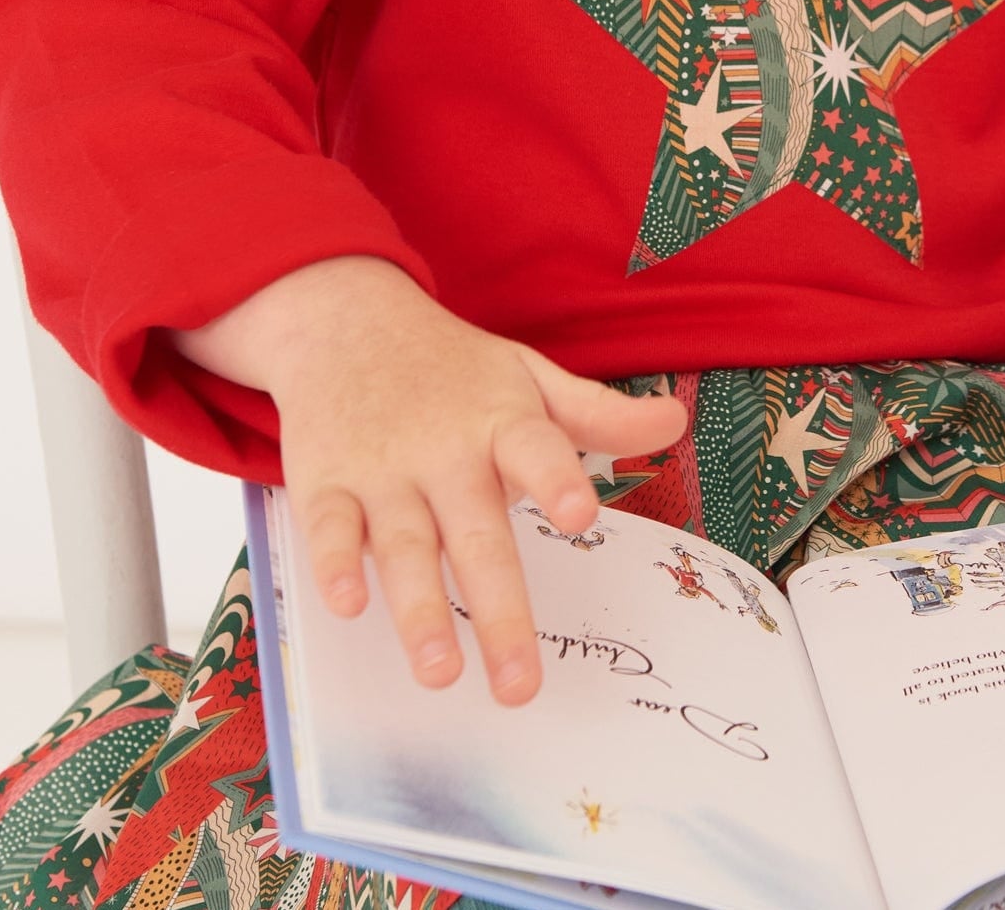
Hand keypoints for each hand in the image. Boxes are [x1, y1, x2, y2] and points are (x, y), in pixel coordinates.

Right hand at [170, 258, 685, 704]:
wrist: (347, 320)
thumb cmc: (455, 368)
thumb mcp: (530, 377)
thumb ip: (599, 412)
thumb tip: (678, 422)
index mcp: (502, 422)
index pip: (537, 450)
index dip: (558, 480)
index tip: (583, 517)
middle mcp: (445, 450)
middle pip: (475, 533)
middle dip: (498, 610)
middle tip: (520, 684)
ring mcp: (383, 469)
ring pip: (403, 545)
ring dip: (419, 610)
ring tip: (441, 673)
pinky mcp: (326, 481)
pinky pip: (327, 529)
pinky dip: (333, 565)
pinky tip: (346, 606)